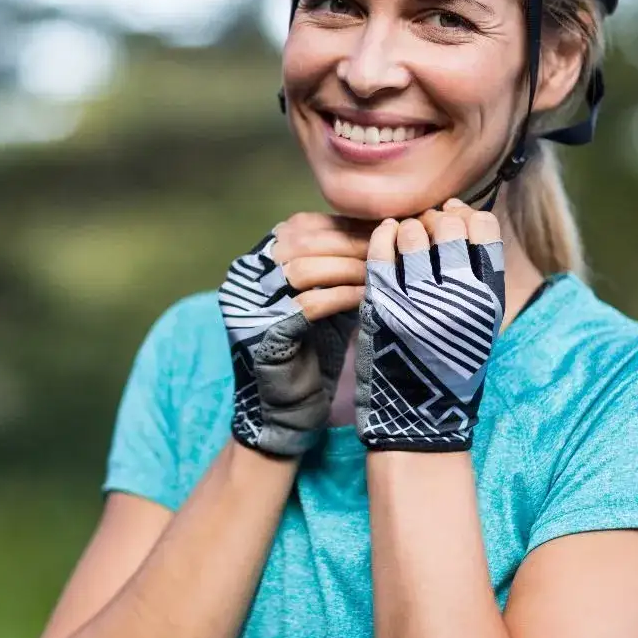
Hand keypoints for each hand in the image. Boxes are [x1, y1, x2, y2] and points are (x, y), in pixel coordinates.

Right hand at [218, 213, 368, 456]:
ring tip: (383, 269)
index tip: (384, 226)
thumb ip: (337, 265)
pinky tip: (370, 296)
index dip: (344, 225)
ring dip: (350, 266)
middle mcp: (246, 277)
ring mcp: (249, 304)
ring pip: (304, 268)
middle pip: (302, 241)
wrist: (284, 412)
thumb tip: (381, 228)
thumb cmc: (311, 353)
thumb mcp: (323, 298)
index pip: (301, 226)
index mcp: (257, 261)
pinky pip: (309, 304)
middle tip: (392, 244)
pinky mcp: (263, 333)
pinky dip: (343, 296)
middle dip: (351, 242)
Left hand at [355, 200, 505, 451]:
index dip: (467, 217)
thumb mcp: (480, 320)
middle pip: (448, 225)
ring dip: (407, 229)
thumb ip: (478, 271)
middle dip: (435, 220)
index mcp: (488, 299)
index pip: (484, 227)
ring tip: (404, 239)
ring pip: (413, 233)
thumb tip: (459, 211)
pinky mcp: (382, 308)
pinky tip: (384, 236)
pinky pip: (380, 253)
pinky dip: (382, 236)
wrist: (419, 418)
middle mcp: (457, 298)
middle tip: (425, 229)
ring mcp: (418, 301)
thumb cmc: (450, 364)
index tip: (455, 222)